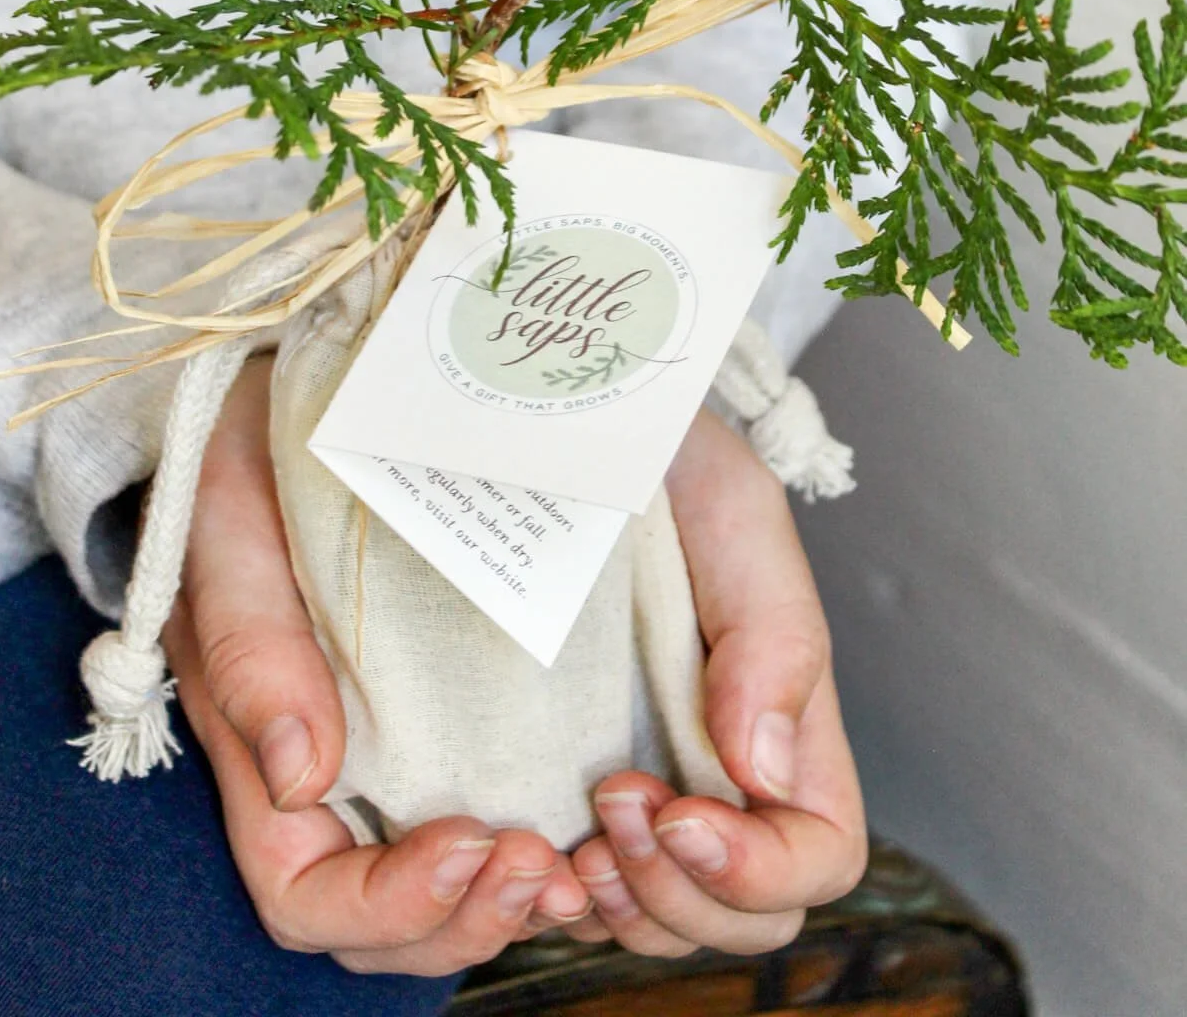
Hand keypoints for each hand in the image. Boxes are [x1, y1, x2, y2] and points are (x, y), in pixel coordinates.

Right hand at [162, 355, 589, 974]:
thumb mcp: (234, 510)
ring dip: (507, 903)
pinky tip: (596, 819)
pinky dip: (539, 849)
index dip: (386, 903)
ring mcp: (388, 743)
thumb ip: (252, 637)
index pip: (306, 892)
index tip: (468, 844)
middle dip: (464, 919)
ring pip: (438, 893)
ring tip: (578, 867)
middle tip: (549, 870)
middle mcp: (321, 764)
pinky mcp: (450, 709)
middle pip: (379, 923)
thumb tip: (304, 776)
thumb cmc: (256, 440)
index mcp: (261, 731)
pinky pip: (485, 818)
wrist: (308, 373)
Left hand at [562, 409, 866, 957]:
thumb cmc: (675, 464)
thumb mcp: (737, 519)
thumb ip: (771, 640)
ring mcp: (650, 789)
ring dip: (621, 907)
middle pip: (745, 916)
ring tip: (571, 847)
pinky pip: (585, 892)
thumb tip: (760, 772)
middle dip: (679, 893)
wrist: (576, 428)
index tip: (682, 811)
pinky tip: (534, 852)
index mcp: (788, 729)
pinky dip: (565, 899)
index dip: (757, 870)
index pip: (817, 857)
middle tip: (611, 807)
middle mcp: (726, 777)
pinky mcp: (569, 785)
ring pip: (664, 921)